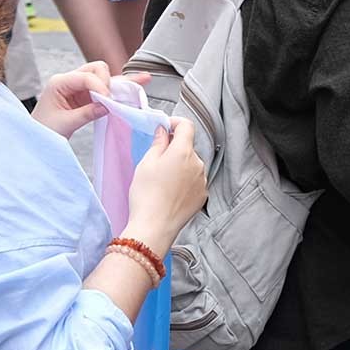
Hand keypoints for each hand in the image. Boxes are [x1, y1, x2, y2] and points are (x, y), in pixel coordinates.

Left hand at [31, 62, 119, 137]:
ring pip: (99, 76)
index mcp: (58, 83)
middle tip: (107, 101)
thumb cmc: (45, 129)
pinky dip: (105, 94)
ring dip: (106, 88)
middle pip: (95, 68)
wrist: (37, 137)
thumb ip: (87, 114)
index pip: (86, 76)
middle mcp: (67, 80)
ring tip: (105, 104)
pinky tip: (105, 104)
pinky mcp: (82, 94)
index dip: (100, 87)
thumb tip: (107, 106)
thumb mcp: (65, 123)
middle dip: (105, 83)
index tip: (108, 102)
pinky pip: (99, 87)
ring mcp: (75, 85)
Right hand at [125, 115, 208, 232]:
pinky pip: (194, 181)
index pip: (187, 126)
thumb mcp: (146, 163)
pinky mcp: (202, 195)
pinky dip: (185, 182)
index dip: (175, 123)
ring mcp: (203, 180)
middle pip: (188, 147)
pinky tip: (170, 192)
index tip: (165, 128)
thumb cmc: (147, 194)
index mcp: (183, 152)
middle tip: (156, 161)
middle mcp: (198, 164)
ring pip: (191, 165)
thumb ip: (158, 143)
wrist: (154, 226)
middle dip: (174, 149)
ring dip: (180, 167)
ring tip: (162, 182)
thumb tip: (164, 131)